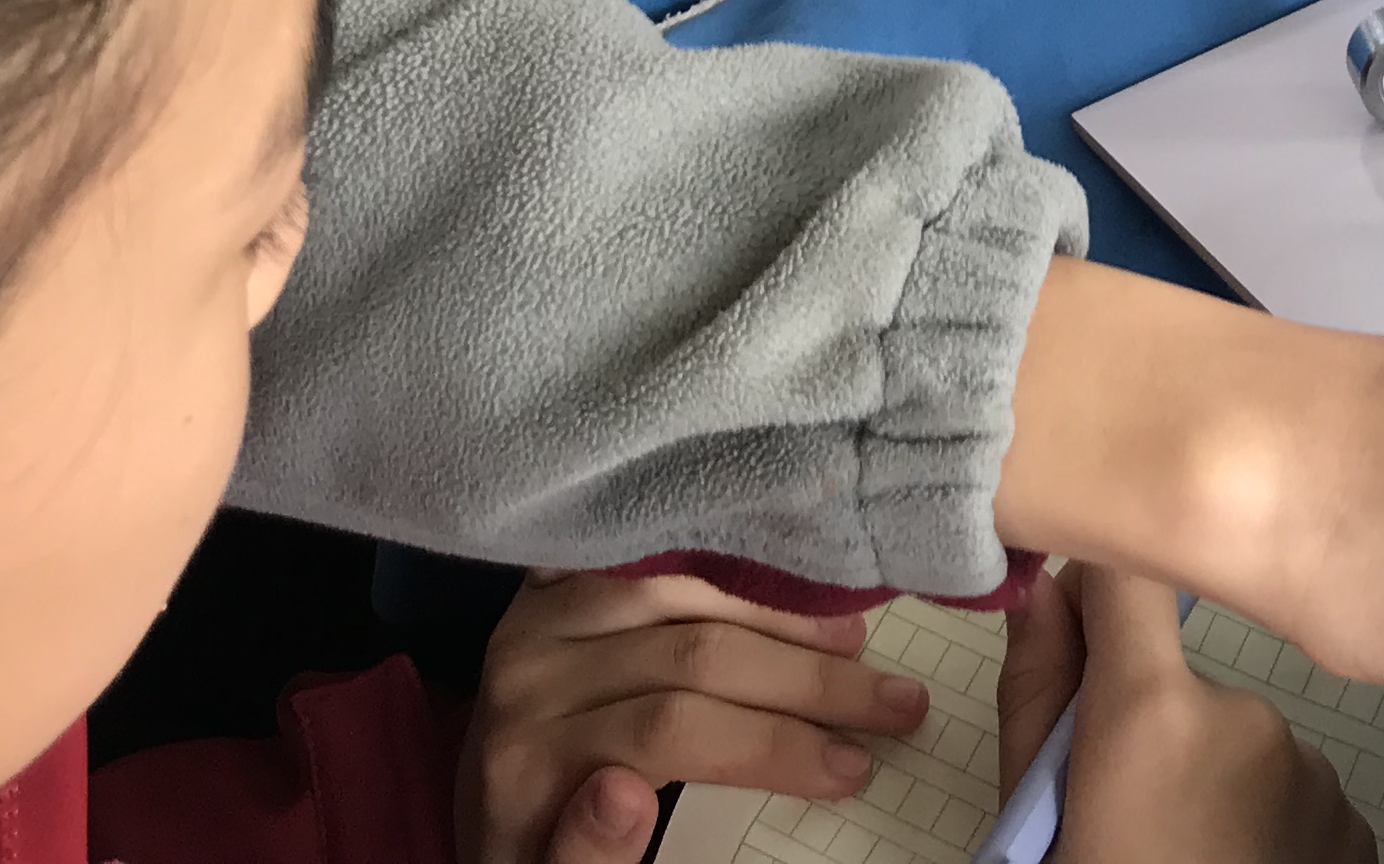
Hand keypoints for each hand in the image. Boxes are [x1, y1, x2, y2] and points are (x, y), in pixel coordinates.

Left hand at [459, 569, 930, 863]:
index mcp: (525, 758)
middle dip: (808, 682)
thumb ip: (583, 859)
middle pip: (692, 653)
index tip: (855, 770)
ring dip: (784, 615)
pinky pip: (656, 551)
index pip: (672, 729)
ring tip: (859, 644)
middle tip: (898, 705)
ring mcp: (538, 612)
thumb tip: (622, 792)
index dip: (772, 744)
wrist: (486, 813)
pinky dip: (730, 566)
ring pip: (687, 587)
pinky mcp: (554, 581)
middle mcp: (526, 670)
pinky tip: (791, 584)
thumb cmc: (542, 853)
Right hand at [993, 566, 1367, 863]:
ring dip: (1216, 790)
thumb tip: (1045, 588)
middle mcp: (1246, 717)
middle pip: (1184, 684)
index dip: (1105, 586)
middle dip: (1154, 734)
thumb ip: (1036, 691)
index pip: (1130, 574)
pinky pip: (1295, 799)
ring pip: (1243, 750)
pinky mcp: (1358, 825)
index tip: (1085, 623)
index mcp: (1150, 710)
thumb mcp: (1033, 813)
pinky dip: (1266, 830)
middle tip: (1128, 823)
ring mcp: (1314, 773)